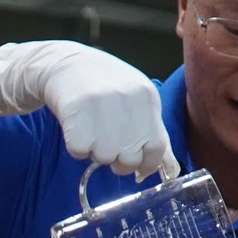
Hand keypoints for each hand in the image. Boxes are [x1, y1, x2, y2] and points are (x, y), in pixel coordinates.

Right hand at [0, 41, 180, 179]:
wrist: (65, 65)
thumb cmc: (105, 89)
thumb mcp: (137, 105)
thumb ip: (155, 136)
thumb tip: (172, 173)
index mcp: (147, 96)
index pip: (157, 146)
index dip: (147, 164)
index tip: (137, 169)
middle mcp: (127, 98)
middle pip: (129, 158)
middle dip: (118, 161)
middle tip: (108, 145)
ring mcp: (100, 103)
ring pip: (104, 157)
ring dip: (95, 152)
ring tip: (91, 132)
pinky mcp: (74, 110)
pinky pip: (79, 151)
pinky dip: (77, 147)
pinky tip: (77, 129)